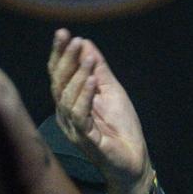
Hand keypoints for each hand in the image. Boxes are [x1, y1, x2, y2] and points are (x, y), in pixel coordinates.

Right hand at [48, 31, 152, 193]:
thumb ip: (99, 69)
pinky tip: (92, 81)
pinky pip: (80, 116)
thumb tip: (86, 43)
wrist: (134, 160)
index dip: (60, 55)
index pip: (59, 75)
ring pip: (67, 98)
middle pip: (59, 84)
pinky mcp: (86, 139)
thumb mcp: (112, 91)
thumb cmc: (121, 127)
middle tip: (73, 41)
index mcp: (70, 102)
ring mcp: (74, 128)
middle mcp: (66, 114)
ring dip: (78, 75)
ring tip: (88, 57)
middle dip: (65, 60)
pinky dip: (85, 97)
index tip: (63, 33)